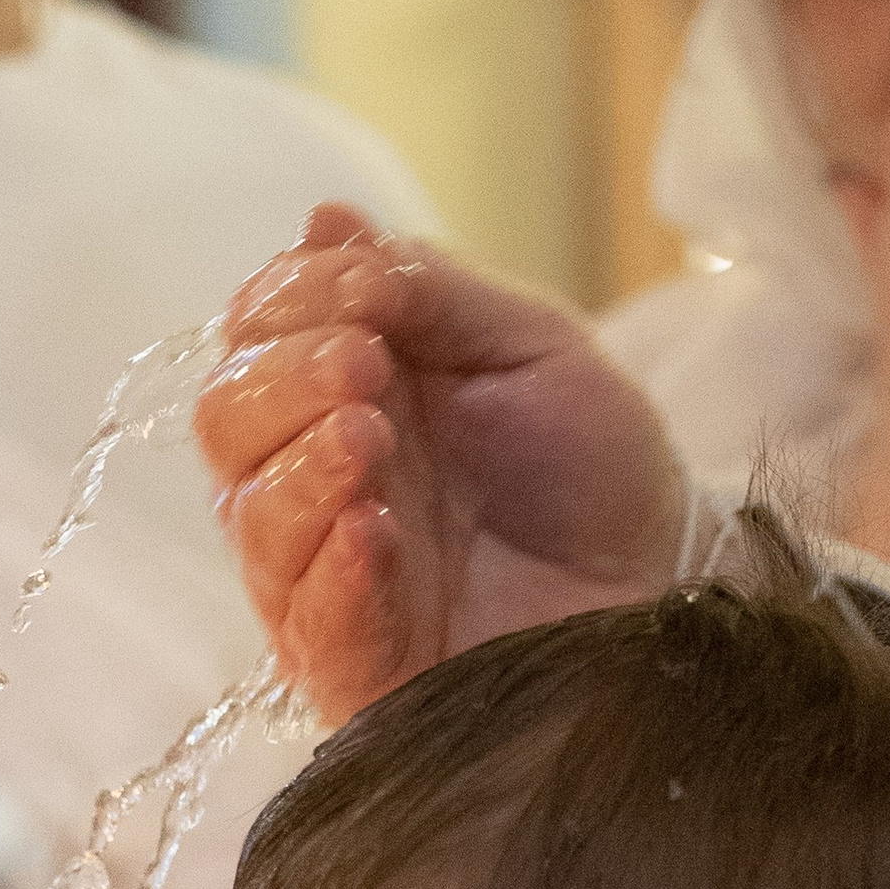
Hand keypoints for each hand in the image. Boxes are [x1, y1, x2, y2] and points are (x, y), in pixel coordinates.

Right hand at [195, 206, 689, 724]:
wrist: (663, 586)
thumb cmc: (594, 467)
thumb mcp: (530, 343)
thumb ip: (428, 287)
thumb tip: (323, 221)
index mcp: (345, 394)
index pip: (253, 339)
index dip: (286, 303)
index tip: (366, 290)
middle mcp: (317, 483)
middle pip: (226, 424)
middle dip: (282, 380)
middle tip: (364, 365)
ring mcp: (329, 578)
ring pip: (252, 521)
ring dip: (301, 467)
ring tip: (371, 438)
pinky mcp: (357, 667)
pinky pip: (310, 625)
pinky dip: (331, 571)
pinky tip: (371, 529)